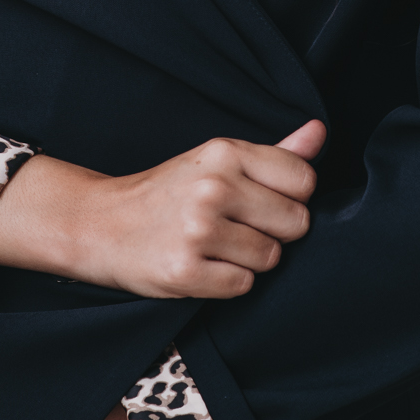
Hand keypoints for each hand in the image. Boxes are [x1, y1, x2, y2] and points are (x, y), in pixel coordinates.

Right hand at [0, 118, 326, 301]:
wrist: (99, 223)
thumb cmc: (168, 192)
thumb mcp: (216, 160)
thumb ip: (274, 151)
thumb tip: (320, 133)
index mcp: (224, 152)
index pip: (304, 181)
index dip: (290, 197)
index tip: (261, 200)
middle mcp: (213, 187)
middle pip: (296, 223)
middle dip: (273, 231)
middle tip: (235, 226)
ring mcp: (198, 230)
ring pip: (270, 258)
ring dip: (248, 260)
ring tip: (214, 245)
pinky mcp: (184, 271)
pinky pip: (242, 286)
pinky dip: (226, 283)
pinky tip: (201, 265)